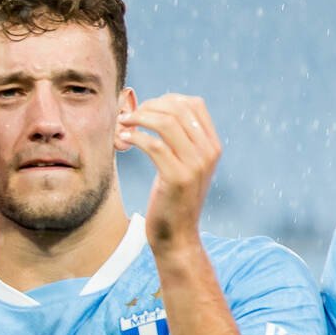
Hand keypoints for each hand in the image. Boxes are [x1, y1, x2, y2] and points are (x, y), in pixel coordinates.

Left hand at [120, 94, 217, 252]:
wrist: (177, 235)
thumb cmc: (172, 198)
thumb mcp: (182, 165)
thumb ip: (179, 141)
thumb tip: (156, 109)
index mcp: (212, 145)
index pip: (195, 104)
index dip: (166, 99)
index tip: (144, 108)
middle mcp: (209, 152)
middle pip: (178, 109)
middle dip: (148, 107)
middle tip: (128, 116)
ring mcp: (195, 165)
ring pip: (166, 123)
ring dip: (139, 119)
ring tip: (123, 125)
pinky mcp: (177, 178)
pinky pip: (154, 146)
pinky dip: (135, 138)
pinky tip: (123, 140)